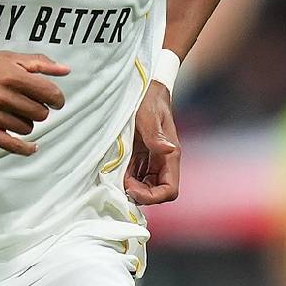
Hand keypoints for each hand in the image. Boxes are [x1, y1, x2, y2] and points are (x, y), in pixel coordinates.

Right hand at [0, 52, 68, 154]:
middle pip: (40, 113)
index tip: (54, 100)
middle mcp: (2, 96)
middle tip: (28, 105)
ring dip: (26, 123)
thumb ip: (37, 63)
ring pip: (27, 128)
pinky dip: (26, 148)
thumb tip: (66, 70)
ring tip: (13, 114)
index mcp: (10, 75)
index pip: (49, 93)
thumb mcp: (5, 58)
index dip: (57, 99)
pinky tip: (32, 147)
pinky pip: (13, 146)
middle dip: (39, 110)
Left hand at [126, 81, 179, 203]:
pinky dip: (125, 178)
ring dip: (131, 187)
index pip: (170, 190)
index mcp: (170, 156)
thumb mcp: (148, 117)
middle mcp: (163, 162)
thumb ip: (156, 136)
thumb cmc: (149, 100)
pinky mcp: (141, 157)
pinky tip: (115, 170)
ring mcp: (152, 160)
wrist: (147, 88)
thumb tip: (169, 150)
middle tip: (121, 184)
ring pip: (145, 186)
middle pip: (156, 192)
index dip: (153, 197)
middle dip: (140, 194)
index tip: (132, 189)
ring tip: (116, 176)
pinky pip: (135, 175)